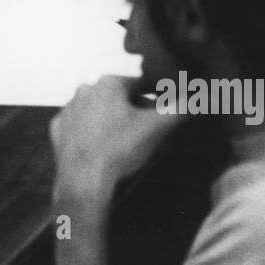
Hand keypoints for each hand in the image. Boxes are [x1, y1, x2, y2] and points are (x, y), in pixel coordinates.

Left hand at [51, 76, 183, 206]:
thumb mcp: (158, 127)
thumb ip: (182, 108)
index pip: (143, 84)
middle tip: (150, 131)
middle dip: (136, 109)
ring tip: (128, 142)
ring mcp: (69, 110)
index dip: (159, 98)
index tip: (168, 112)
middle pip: (120, 97)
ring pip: (99, 110)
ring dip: (114, 120)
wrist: (83, 181)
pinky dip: (93, 133)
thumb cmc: (120, 149)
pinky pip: (82, 127)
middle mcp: (85, 89)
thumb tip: (206, 96)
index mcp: (109, 82)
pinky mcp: (58, 130)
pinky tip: (104, 148)